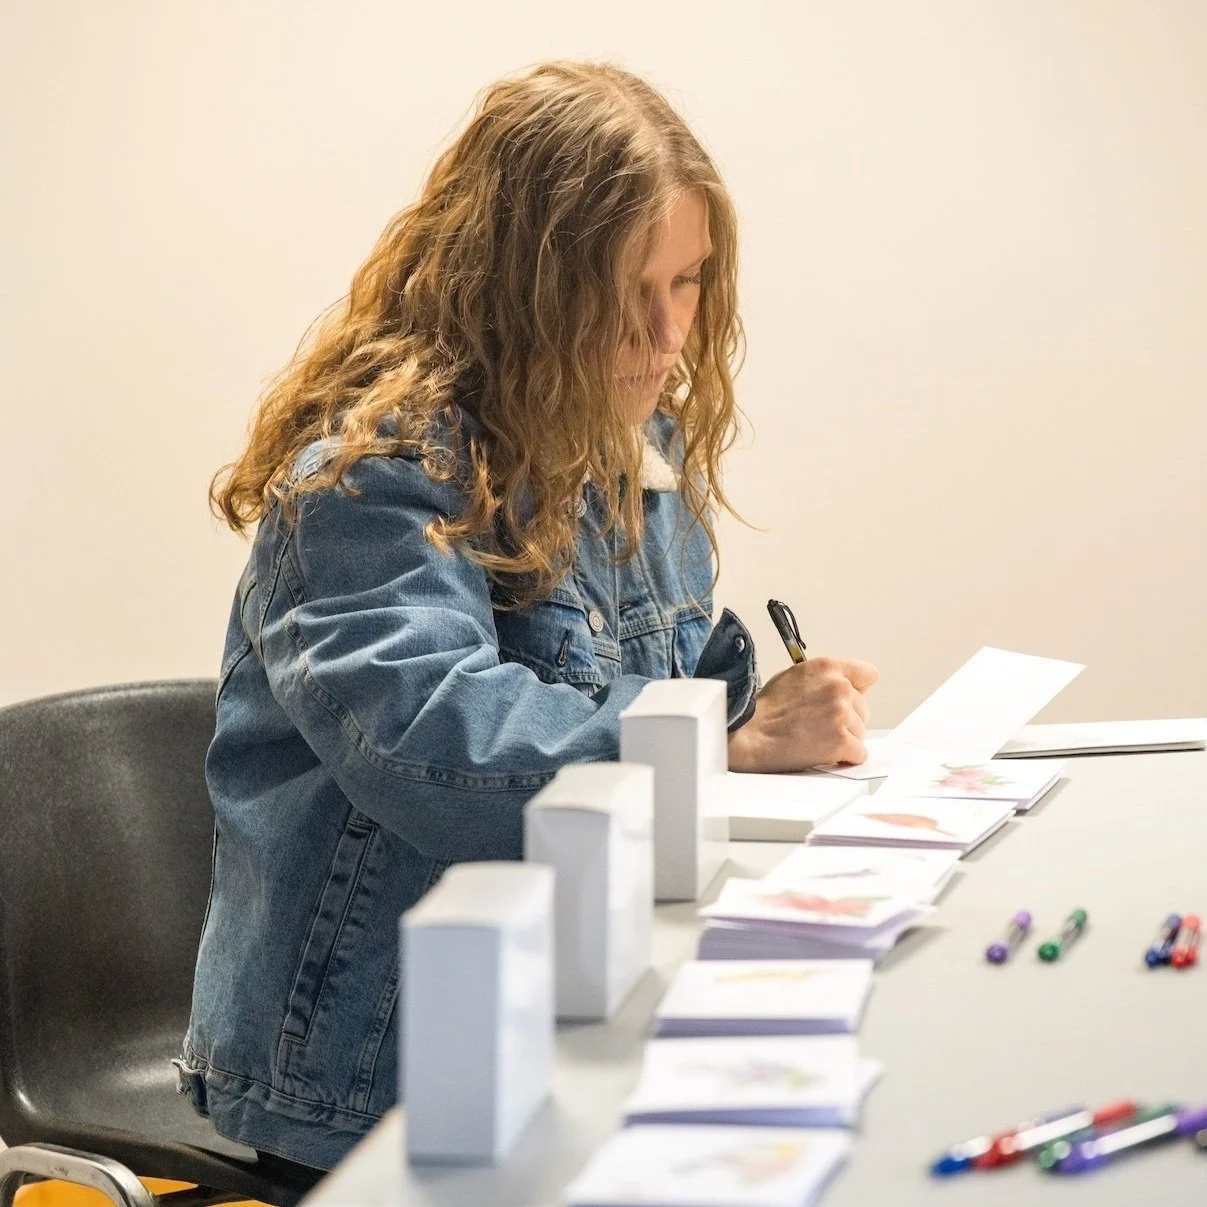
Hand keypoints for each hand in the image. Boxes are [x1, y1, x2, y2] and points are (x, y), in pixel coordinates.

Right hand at [726, 656, 877, 772]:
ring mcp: (841, 714)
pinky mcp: (841, 741)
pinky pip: (859, 754)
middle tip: (819, 726)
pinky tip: (824, 753)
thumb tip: (846, 687)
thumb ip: (824, 678)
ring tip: (815, 739)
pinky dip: (845, 758)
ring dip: (844, 739)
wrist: (750, 735)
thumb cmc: (766, 709)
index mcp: (827, 667)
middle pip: (863, 708)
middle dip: (847, 719)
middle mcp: (838, 687)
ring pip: (861, 733)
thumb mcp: (794, 676)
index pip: (868, 674)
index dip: (857, 690)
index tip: (847, 701)